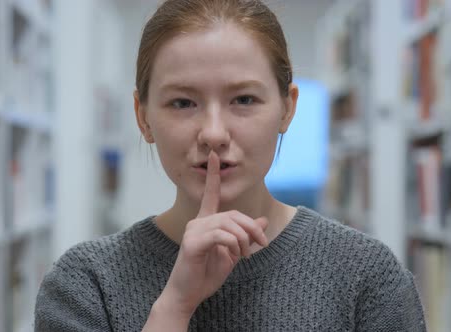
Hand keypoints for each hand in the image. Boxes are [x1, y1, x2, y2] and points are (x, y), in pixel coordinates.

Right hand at [159, 150, 268, 316]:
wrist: (187, 296)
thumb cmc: (205, 275)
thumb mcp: (232, 254)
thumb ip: (245, 236)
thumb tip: (263, 221)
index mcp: (205, 223)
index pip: (211, 194)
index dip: (213, 175)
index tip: (214, 156)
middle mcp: (197, 222)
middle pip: (233, 214)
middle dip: (252, 228)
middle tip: (261, 244)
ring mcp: (193, 231)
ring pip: (229, 224)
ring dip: (244, 240)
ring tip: (245, 255)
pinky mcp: (192, 242)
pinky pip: (222, 235)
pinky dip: (234, 245)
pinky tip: (234, 256)